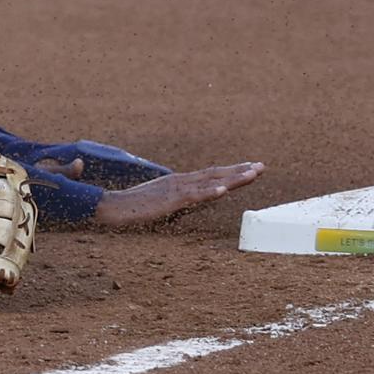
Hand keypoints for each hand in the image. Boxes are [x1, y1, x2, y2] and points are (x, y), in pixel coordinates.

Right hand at [90, 162, 264, 228]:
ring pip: (211, 181)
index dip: (230, 171)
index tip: (250, 168)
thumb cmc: (131, 207)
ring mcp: (176, 189)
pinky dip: (210, 191)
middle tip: (262, 166)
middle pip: (215, 173)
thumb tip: (184, 206)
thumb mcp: (157, 204)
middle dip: (240, 170)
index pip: (209, 174)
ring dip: (234, 177)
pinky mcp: (170, 200)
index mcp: (177, 182)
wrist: (111, 206)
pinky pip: (194, 196)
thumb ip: (172, 203)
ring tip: (254, 173)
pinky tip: (225, 190)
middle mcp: (179, 181)